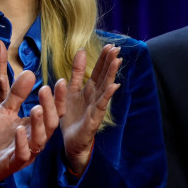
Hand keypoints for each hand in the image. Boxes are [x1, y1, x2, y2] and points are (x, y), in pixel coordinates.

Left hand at [0, 70, 66, 187]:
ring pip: (39, 140)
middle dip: (49, 108)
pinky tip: (19, 129)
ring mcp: (24, 153)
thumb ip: (17, 95)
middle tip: (45, 90)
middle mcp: (33, 141)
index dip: (58, 99)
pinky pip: (22, 155)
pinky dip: (21, 143)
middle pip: (50, 125)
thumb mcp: (4, 111)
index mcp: (34, 128)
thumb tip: (30, 72)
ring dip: (38, 124)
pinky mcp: (11, 164)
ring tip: (35, 108)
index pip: (53, 113)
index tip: (61, 81)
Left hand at [59, 44, 121, 175]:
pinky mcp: (94, 118)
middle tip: (116, 48)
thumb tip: (81, 51)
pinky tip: (114, 86)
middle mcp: (94, 96)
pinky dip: (107, 95)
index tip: (110, 45)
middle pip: (103, 76)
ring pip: (105, 88)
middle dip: (109, 62)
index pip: (98, 71)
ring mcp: (96, 107)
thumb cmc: (72, 116)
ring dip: (111, 74)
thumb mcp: (70, 90)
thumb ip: (76, 73)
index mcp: (88, 89)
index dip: (103, 59)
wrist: (70, 142)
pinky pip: (101, 105)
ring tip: (117, 61)